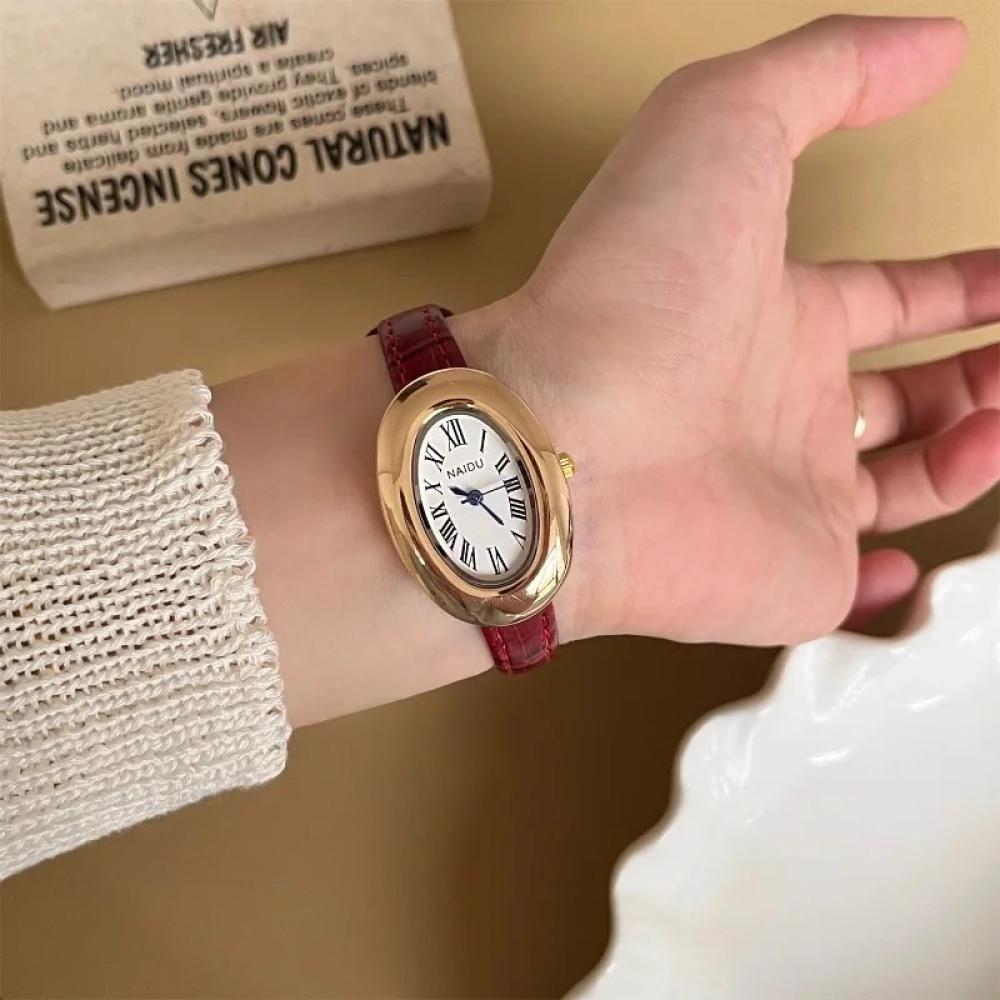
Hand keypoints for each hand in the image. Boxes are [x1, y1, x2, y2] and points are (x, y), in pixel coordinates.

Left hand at [457, 15, 999, 645]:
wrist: (567, 438)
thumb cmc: (629, 288)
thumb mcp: (721, 126)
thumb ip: (828, 73)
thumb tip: (935, 45)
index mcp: (770, 310)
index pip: (886, 298)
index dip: (963, 287)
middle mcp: (776, 404)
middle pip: (903, 392)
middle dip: (980, 373)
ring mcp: (784, 493)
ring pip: (904, 480)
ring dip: (973, 452)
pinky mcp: (791, 573)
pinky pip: (855, 584)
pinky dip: (897, 578)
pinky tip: (913, 561)